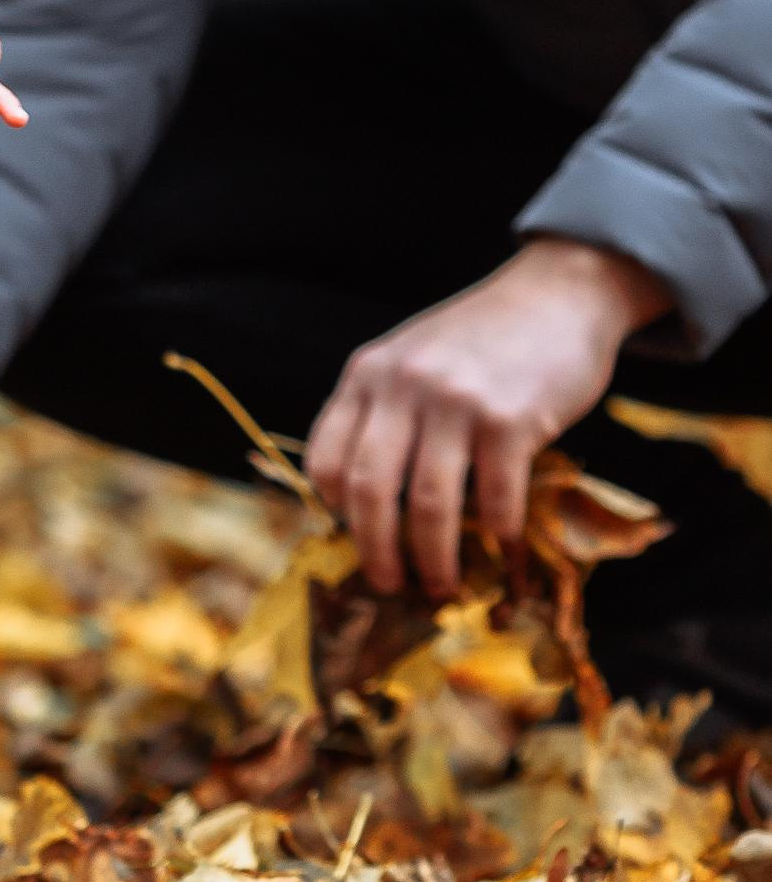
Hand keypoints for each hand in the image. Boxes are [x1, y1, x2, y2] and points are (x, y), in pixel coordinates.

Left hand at [306, 236, 672, 598]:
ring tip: (443, 587)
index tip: (354, 538)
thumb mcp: (412, 356)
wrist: (556, 294)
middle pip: (370, 490)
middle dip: (376, 552)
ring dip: (435, 560)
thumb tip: (369, 500)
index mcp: (368, 373)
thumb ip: (387, 409)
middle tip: (390, 585)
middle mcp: (403, 386)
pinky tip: (501, 544)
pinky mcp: (509, 420)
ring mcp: (455, 402)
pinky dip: (496, 533)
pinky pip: (494, 498)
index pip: (326, 457)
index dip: (335, 511)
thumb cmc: (482, 337)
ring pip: (428, 505)